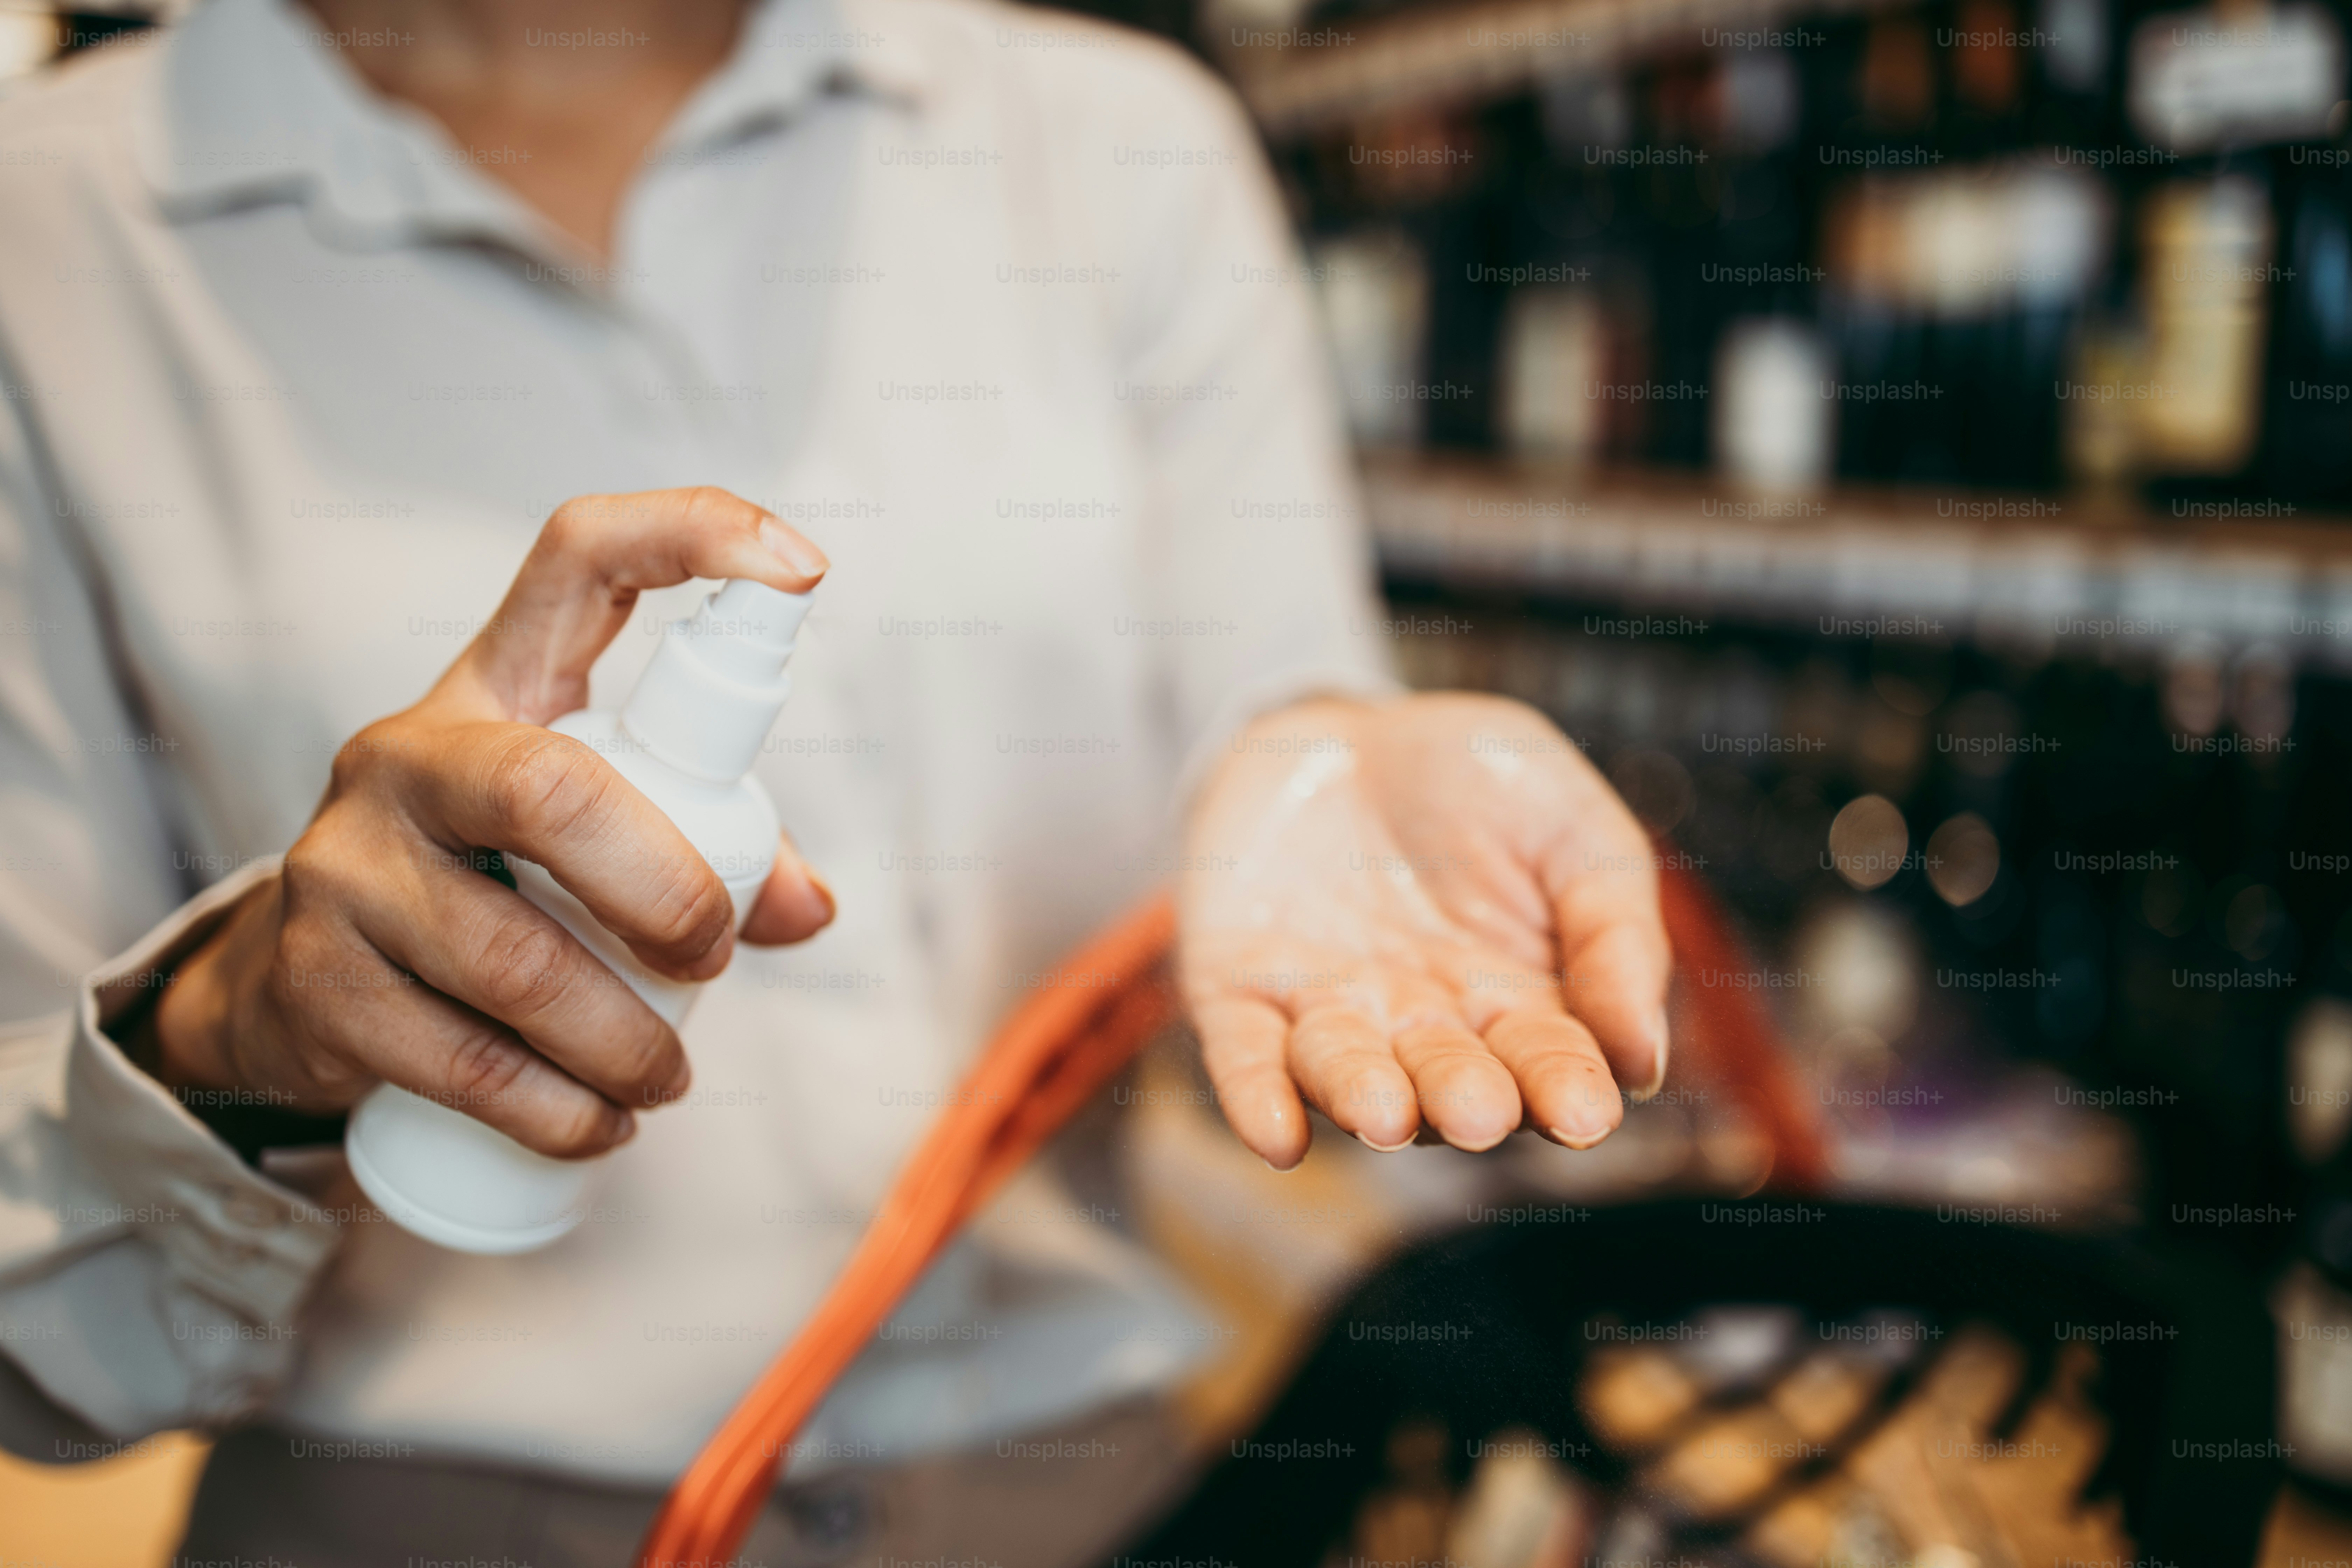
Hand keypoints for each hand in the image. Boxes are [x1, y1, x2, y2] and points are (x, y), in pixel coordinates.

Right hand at [145, 489, 835, 1156]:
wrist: (294, 987)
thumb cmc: (485, 889)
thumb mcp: (586, 838)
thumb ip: (713, 847)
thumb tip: (810, 906)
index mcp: (495, 688)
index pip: (583, 559)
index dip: (693, 533)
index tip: (799, 566)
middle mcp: (405, 757)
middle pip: (551, 790)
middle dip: (667, 890)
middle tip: (709, 961)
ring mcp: (345, 866)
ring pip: (515, 960)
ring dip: (625, 1042)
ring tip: (664, 1077)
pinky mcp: (316, 978)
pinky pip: (466, 1062)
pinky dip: (560, 1112)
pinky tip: (596, 1125)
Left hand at [1178, 693, 1670, 1169]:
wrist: (1343, 728)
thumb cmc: (1477, 779)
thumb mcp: (1573, 830)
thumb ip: (1615, 934)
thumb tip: (1643, 1060)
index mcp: (1518, 1001)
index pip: (1548, 1064)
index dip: (1565, 1091)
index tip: (1587, 1113)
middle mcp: (1424, 1029)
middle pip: (1448, 1083)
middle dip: (1464, 1101)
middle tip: (1479, 1112)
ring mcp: (1331, 1013)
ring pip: (1346, 1077)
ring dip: (1364, 1103)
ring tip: (1387, 1116)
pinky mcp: (1241, 991)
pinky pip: (1245, 1059)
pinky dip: (1255, 1099)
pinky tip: (1274, 1137)